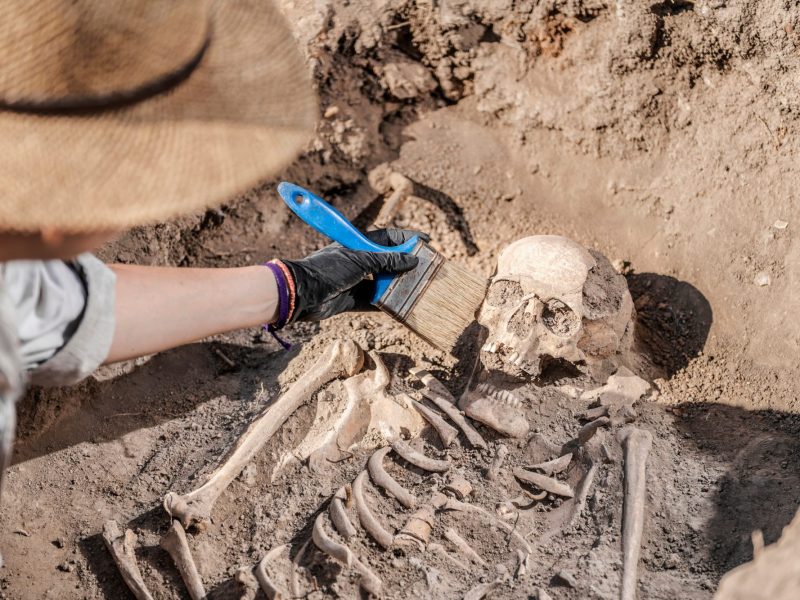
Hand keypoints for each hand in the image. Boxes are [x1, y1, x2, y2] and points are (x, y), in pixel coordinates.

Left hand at [281, 229, 428, 321]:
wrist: (302, 292)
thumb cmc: (328, 269)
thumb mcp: (361, 260)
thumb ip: (387, 261)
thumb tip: (412, 260)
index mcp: (359, 244)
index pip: (388, 237)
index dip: (407, 238)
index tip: (426, 242)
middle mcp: (359, 261)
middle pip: (388, 260)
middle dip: (406, 264)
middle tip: (426, 269)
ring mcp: (356, 280)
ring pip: (383, 282)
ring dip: (398, 285)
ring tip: (418, 288)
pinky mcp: (352, 299)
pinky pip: (374, 301)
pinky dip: (386, 304)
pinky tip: (402, 307)